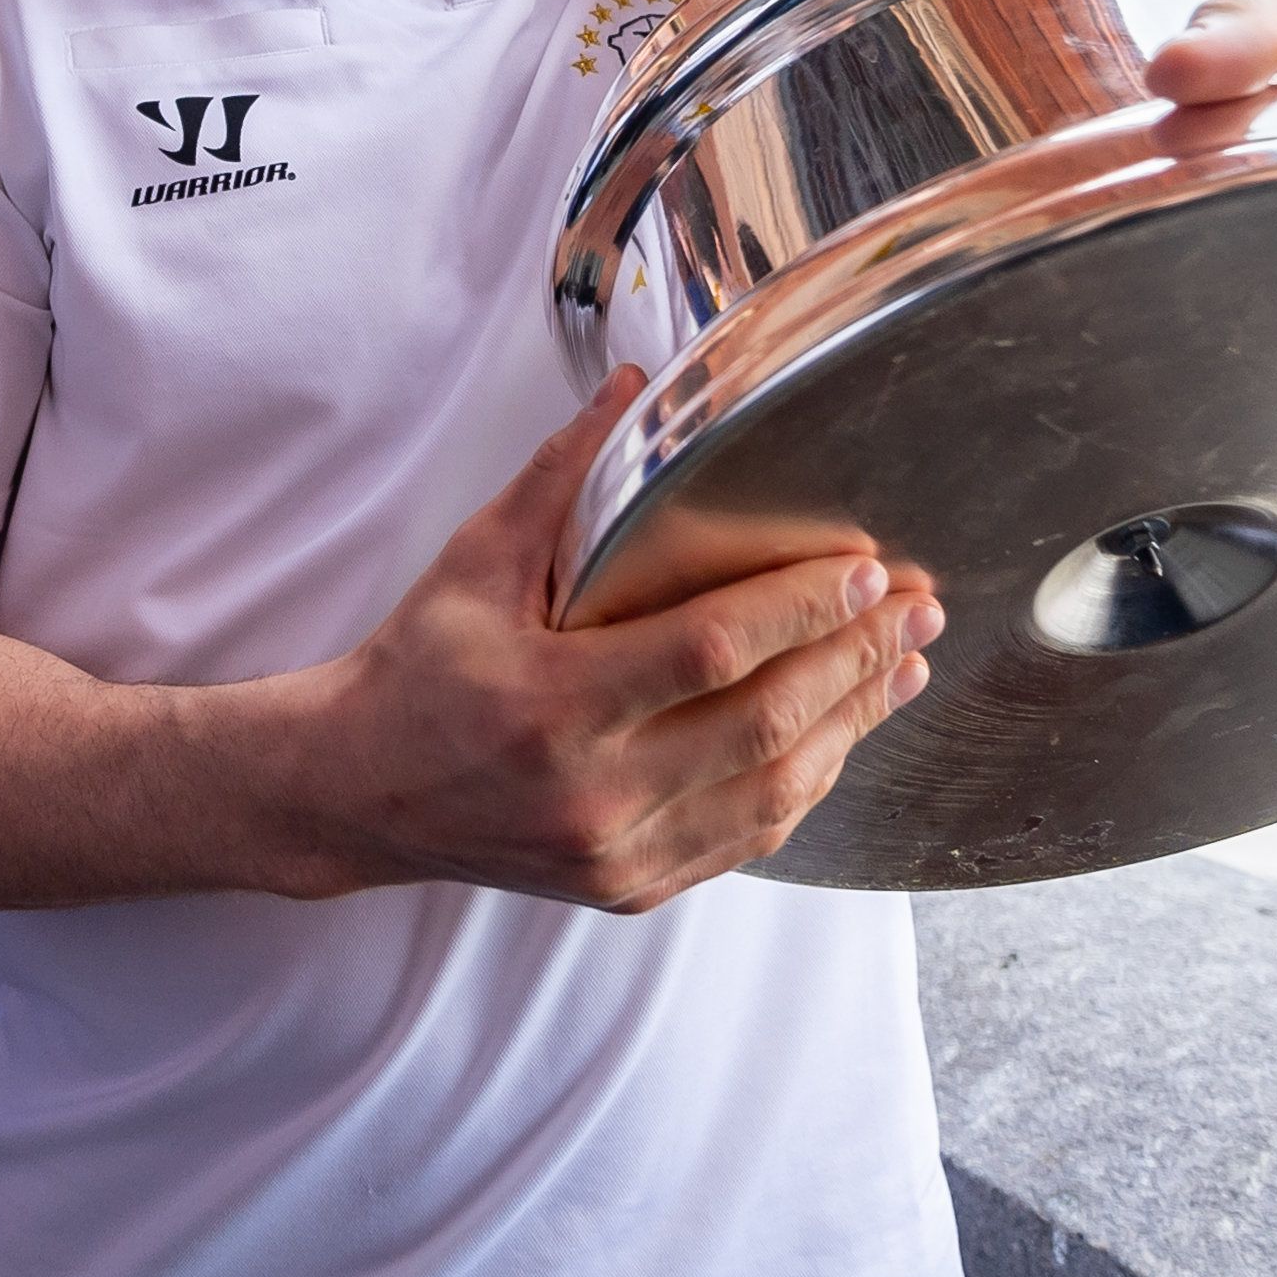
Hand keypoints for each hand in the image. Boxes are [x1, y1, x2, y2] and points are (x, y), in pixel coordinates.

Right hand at [293, 369, 938, 912]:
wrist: (359, 791)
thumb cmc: (419, 667)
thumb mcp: (476, 560)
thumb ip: (563, 476)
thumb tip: (637, 387)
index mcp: (551, 704)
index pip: (711, 651)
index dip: (801, 609)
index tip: (864, 569)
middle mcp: (591, 792)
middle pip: (764, 724)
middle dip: (857, 659)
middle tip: (917, 607)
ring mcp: (616, 853)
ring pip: (772, 792)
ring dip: (853, 724)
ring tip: (903, 665)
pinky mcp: (631, 889)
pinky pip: (746, 839)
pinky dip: (807, 782)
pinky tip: (841, 732)